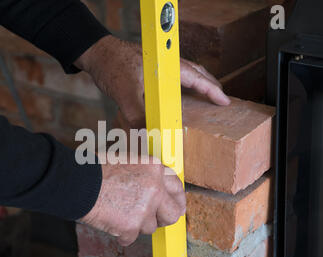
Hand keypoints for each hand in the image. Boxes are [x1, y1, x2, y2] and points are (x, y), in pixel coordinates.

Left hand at [75, 35, 229, 127]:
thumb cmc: (112, 66)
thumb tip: (147, 137)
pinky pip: (172, 78)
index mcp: (168, 66)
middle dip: (210, 86)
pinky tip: (177, 97)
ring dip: (197, 85)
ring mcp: (159, 66)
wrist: (97, 54)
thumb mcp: (125, 93)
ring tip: (204, 97)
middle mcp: (167, 64)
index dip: (213, 91)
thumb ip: (137, 116)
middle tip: (219, 99)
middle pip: (196, 73)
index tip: (225, 102)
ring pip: (185, 74)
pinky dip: (181, 86)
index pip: (198, 78)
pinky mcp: (150, 70)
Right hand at [79, 156, 185, 246]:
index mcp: (154, 168)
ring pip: (150, 227)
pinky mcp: (132, 226)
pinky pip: (131, 237)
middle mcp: (155, 188)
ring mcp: (145, 208)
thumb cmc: (95, 169)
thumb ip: (145, 175)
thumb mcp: (127, 161)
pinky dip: (121, 234)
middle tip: (154, 219)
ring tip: (119, 212)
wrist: (76, 182)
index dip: (176, 200)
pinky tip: (110, 221)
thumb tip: (156, 189)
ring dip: (137, 224)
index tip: (175, 207)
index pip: (177, 187)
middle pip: (173, 213)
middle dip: (164, 218)